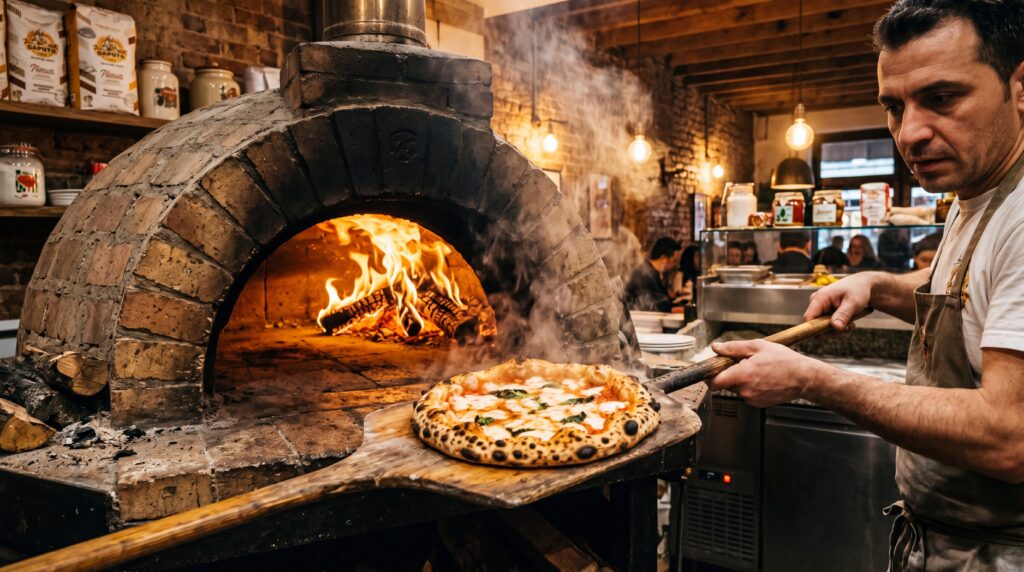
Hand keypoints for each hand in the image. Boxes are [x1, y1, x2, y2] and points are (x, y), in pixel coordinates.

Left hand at [709, 340, 826, 406]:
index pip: (714, 382)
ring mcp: (752, 399)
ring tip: (757, 370)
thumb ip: (734, 348)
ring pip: (736, 389)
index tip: (711, 370)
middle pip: (725, 384)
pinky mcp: (758, 404)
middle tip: (742, 363)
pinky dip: (750, 386)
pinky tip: (763, 378)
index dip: (709, 376)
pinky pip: (747, 394)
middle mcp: (745, 390)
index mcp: (742, 375)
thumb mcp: (758, 347)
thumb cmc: (785, 361)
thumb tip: (716, 347)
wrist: (804, 378)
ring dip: (741, 380)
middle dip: (729, 374)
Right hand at [803, 273, 874, 330]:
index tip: (831, 333)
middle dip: (832, 330)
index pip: (809, 318)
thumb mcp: (853, 302)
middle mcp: (817, 303)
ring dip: (837, 329)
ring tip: (850, 324)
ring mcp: (821, 308)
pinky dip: (838, 327)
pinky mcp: (825, 313)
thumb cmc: (858, 289)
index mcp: (820, 298)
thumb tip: (835, 327)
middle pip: (816, 325)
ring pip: (823, 327)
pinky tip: (848, 322)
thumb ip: (843, 315)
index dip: (815, 329)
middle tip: (848, 327)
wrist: (862, 285)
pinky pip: (828, 325)